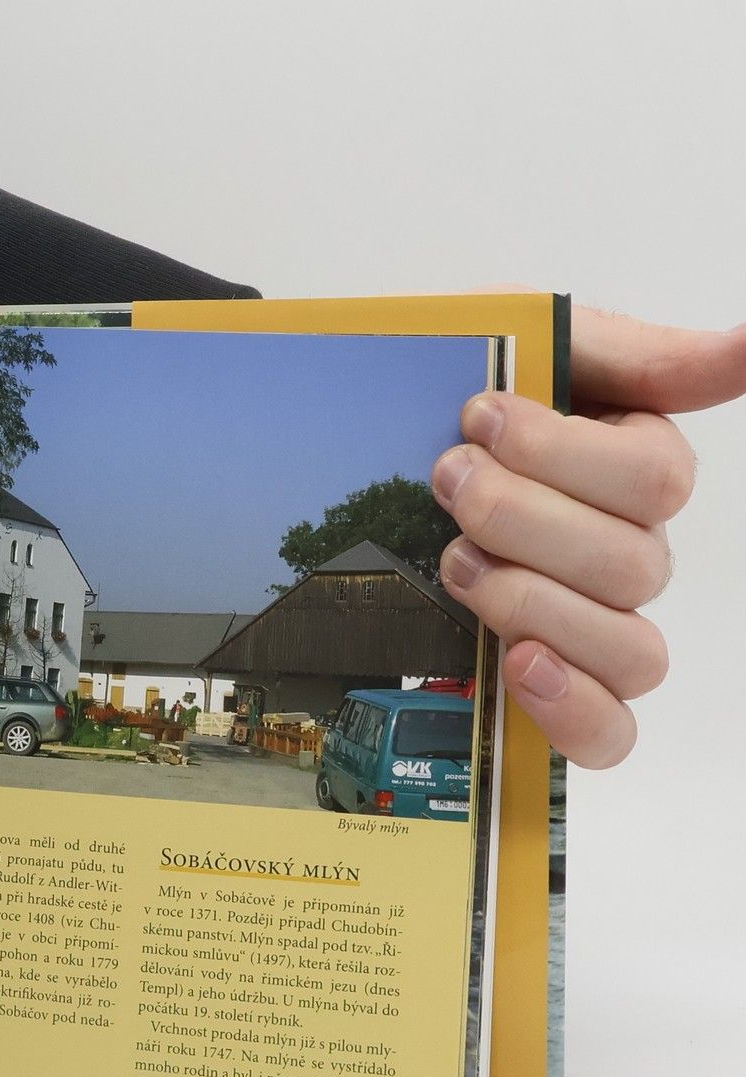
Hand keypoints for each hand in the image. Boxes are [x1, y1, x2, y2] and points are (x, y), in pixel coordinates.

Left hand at [433, 307, 745, 767]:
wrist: (368, 450)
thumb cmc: (455, 396)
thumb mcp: (532, 345)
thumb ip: (639, 354)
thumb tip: (743, 346)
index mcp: (637, 468)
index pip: (655, 480)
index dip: (560, 452)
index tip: (476, 415)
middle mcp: (630, 552)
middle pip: (631, 565)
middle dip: (520, 518)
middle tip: (445, 479)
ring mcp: (595, 624)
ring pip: (629, 649)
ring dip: (534, 603)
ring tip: (456, 562)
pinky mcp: (550, 684)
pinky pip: (609, 731)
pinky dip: (573, 708)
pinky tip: (520, 666)